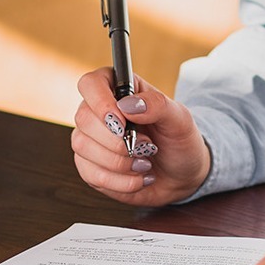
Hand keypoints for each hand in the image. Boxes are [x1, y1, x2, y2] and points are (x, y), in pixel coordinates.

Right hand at [71, 67, 210, 204]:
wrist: (182, 176)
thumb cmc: (179, 140)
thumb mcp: (179, 119)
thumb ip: (157, 105)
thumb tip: (127, 105)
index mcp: (121, 90)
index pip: (91, 83)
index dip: (100, 102)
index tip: (122, 122)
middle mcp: (100, 112)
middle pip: (84, 118)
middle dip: (117, 140)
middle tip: (147, 146)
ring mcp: (91, 140)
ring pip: (82, 147)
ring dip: (119, 162)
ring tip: (145, 162)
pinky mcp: (89, 167)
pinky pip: (91, 174)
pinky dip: (119, 181)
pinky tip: (138, 178)